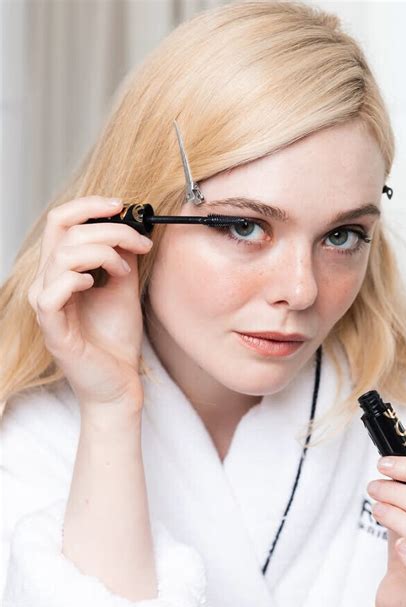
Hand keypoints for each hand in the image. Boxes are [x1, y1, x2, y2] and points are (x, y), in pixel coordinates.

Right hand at [27, 196, 153, 408]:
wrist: (120, 382)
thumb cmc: (116, 340)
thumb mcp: (124, 287)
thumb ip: (121, 257)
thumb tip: (129, 226)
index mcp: (61, 270)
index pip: (60, 222)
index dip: (88, 205)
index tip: (121, 205)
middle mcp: (47, 283)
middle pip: (62, 230)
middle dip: (107, 229)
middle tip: (138, 243)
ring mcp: (47, 306)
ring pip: (61, 256)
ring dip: (101, 254)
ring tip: (124, 271)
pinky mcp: (53, 330)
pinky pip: (50, 294)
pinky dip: (75, 280)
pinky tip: (95, 284)